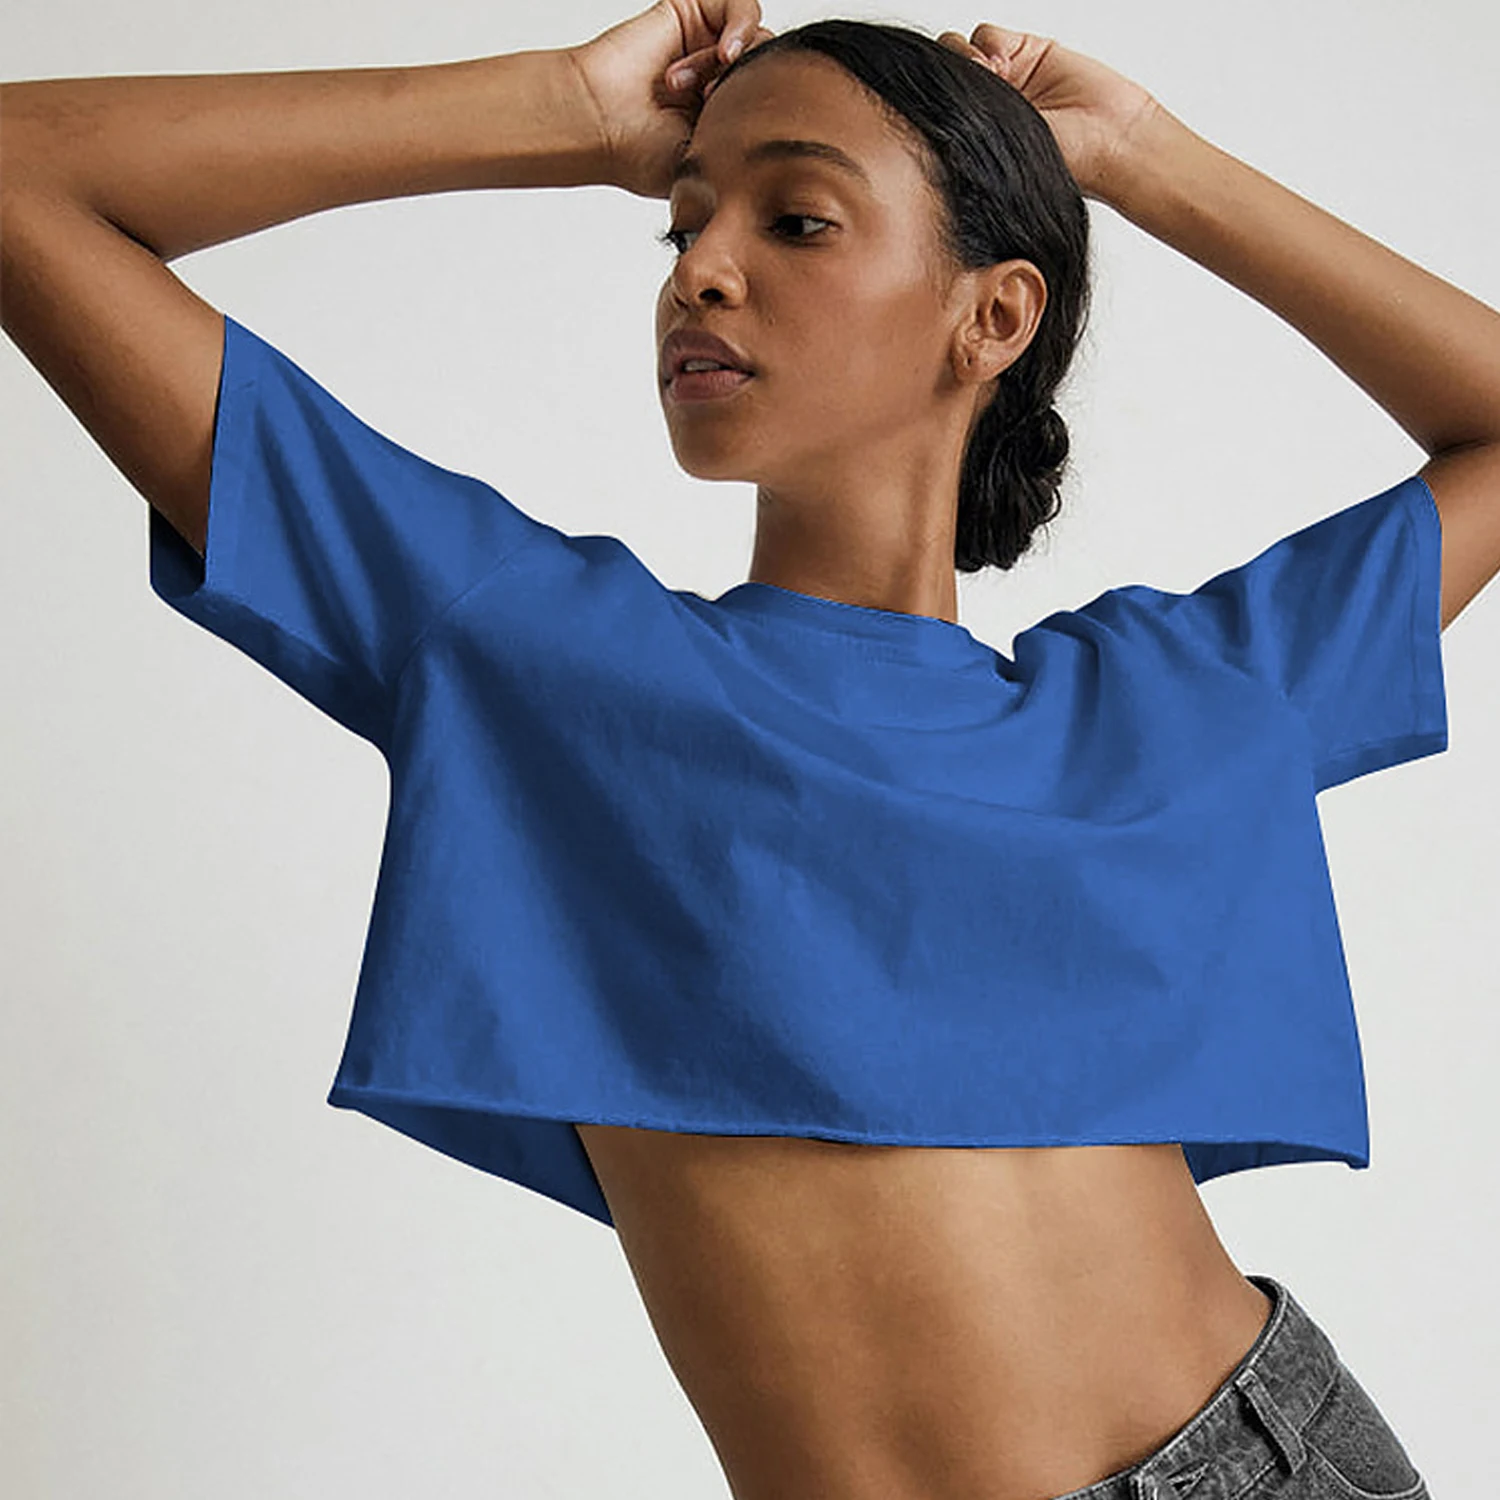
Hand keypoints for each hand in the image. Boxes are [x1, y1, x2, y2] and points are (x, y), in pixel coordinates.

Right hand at [567, 0, 776, 199]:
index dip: (767, 112)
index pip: (772, 100)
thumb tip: (797, 146)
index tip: (743, 136)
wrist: (602, 125)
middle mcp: (717, 77)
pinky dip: (739, 29)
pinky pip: (742, 6)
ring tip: (702, 92)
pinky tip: (723, 54)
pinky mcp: (693, 11)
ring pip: (756, 40)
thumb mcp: (715, 159)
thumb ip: (752, 143)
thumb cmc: (643, 153)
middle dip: (750, 89)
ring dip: (733, 68)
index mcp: (724, 114)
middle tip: (715, 111)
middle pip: (769, 67)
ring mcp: (706, 42)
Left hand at [938, 23, 1162, 202]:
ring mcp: (1005, 77)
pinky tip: (1004, 65)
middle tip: (966, 92)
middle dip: (946, 77)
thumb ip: (963, 131)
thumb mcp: (996, 156)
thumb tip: (923, 111)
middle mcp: (986, 108)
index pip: (930, 110)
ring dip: (967, 59)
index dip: (927, 102)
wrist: (1111, 140)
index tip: (938, 108)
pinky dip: (991, 44)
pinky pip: (988, 34)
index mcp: (972, 138)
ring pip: (961, 49)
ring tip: (992, 80)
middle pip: (942, 75)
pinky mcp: (1026, 51)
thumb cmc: (1062, 163)